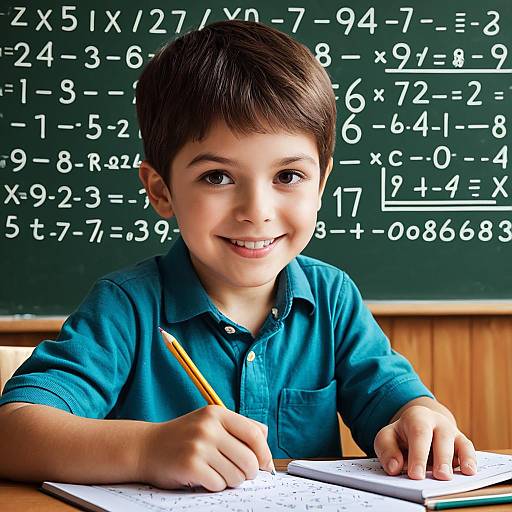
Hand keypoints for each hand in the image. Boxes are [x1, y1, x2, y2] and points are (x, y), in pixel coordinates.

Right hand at [138, 405, 272, 490]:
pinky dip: (215, 486)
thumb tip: (266, 439)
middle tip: (239, 474)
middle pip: (249, 459)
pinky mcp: (190, 465)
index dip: (264, 453)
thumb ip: (238, 426)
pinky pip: (218, 485)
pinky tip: (204, 478)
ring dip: (230, 480)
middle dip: (248, 473)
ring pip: (235, 475)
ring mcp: (198, 446)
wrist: (146, 447)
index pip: (255, 434)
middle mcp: (208, 427)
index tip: (265, 465)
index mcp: (217, 413)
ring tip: (217, 473)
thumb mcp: (210, 422)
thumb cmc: (184, 437)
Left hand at [374, 405, 476, 479]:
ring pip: (459, 443)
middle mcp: (437, 421)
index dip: (418, 455)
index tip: (416, 475)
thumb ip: (387, 450)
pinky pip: (469, 449)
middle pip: (442, 437)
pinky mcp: (462, 443)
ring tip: (451, 477)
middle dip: (440, 458)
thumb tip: (394, 467)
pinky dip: (470, 460)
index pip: (419, 433)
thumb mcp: (387, 438)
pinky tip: (469, 471)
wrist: (419, 425)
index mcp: (417, 416)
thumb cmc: (401, 435)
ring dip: (457, 460)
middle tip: (439, 477)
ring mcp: (452, 431)